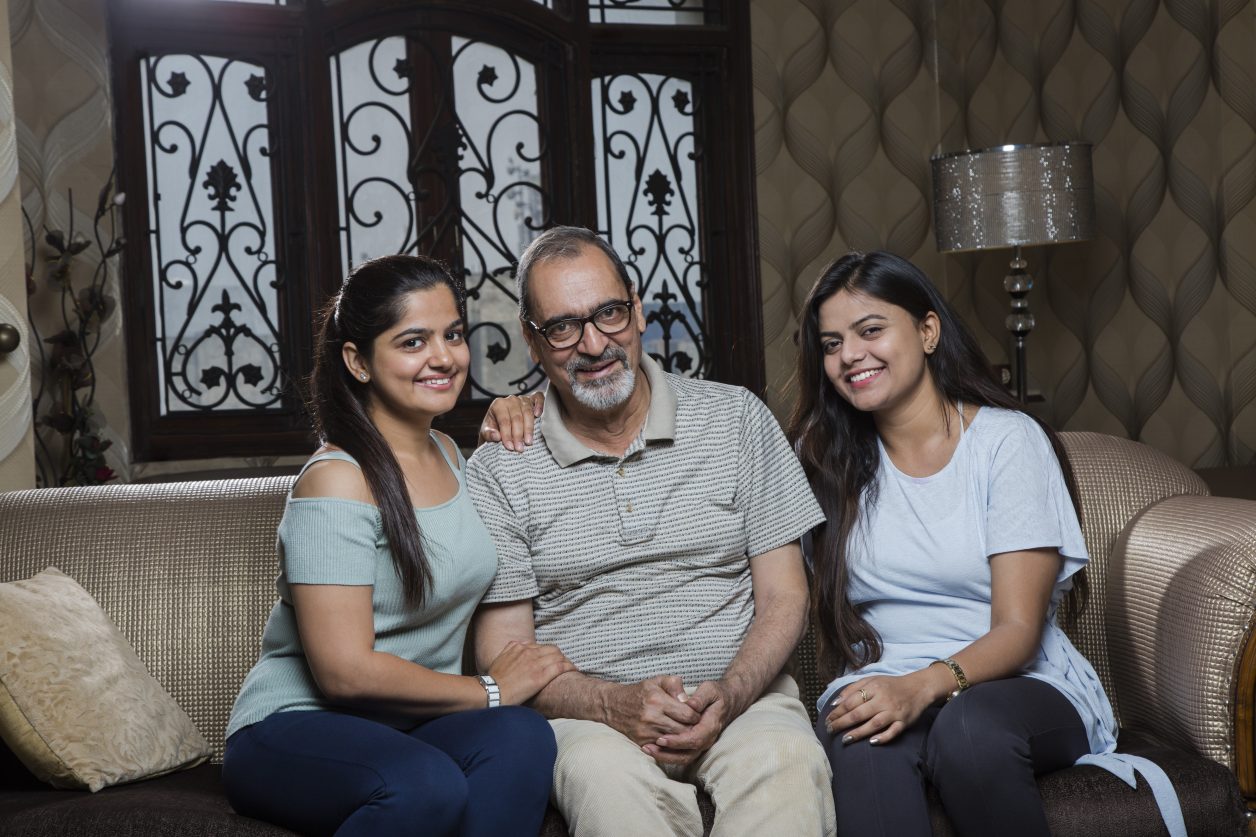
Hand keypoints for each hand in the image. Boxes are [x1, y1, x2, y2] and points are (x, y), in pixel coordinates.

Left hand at [479, 392, 544, 450]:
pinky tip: (538, 415)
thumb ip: (489, 434)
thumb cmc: (494, 428)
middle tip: (519, 448)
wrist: (501, 423)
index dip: (507, 434)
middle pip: (517, 417)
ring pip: (527, 412)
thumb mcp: (486, 433)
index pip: (504, 420)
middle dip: (518, 435)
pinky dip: (539, 405)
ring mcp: (522, 399)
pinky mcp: (532, 399)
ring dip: (529, 428)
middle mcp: (510, 400)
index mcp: (498, 405)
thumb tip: (496, 436)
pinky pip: (538, 398)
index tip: (510, 447)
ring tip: (528, 442)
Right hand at [487, 640, 575, 704]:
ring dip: (566, 661)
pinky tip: (574, 669)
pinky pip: (560, 667)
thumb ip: (510, 650)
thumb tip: (516, 646)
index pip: (541, 646)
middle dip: (560, 656)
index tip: (553, 659)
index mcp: (519, 647)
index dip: (549, 653)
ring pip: (558, 656)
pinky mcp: (540, 676)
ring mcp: (535, 663)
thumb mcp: (500, 658)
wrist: (491, 692)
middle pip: (552, 649)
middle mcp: (529, 652)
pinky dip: (569, 667)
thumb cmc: (494, 680)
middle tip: (565, 664)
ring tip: (572, 667)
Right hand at [603, 676, 702, 745]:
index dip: (696, 715)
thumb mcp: (657, 681)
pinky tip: (674, 739)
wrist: (613, 705)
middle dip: (692, 729)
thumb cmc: (640, 692)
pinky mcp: (642, 743)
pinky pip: (663, 749)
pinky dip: (671, 746)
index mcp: (657, 700)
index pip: (688, 714)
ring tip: (686, 732)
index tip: (696, 714)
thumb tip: (687, 700)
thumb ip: (675, 685)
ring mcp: (646, 732)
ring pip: (675, 741)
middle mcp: (651, 717)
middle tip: (695, 726)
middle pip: (684, 730)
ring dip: (683, 738)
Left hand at [641, 680, 729, 764]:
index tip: (661, 738)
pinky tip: (652, 749)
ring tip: (646, 749)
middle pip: (687, 754)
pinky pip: (681, 755)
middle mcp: (707, 739)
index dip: (677, 741)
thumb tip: (690, 704)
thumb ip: (700, 697)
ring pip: (683, 758)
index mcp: (711, 726)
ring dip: (665, 756)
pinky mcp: (694, 745)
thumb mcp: (710, 690)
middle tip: (648, 746)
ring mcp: (701, 744)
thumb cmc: (716, 694)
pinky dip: (666, 755)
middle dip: (667, 752)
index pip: (694, 739)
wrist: (726, 702)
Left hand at [823, 671, 938, 745]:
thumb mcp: (871, 680)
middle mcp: (883, 700)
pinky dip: (883, 737)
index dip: (837, 712)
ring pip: (874, 724)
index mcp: (874, 688)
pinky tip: (872, 742)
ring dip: (858, 733)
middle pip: (859, 714)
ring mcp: (894, 712)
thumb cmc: (890, 685)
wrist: (918, 687)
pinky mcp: (904, 722)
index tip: (827, 720)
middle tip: (830, 730)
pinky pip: (893, 732)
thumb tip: (835, 703)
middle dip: (842, 723)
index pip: (851, 701)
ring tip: (845, 740)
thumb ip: (852, 689)